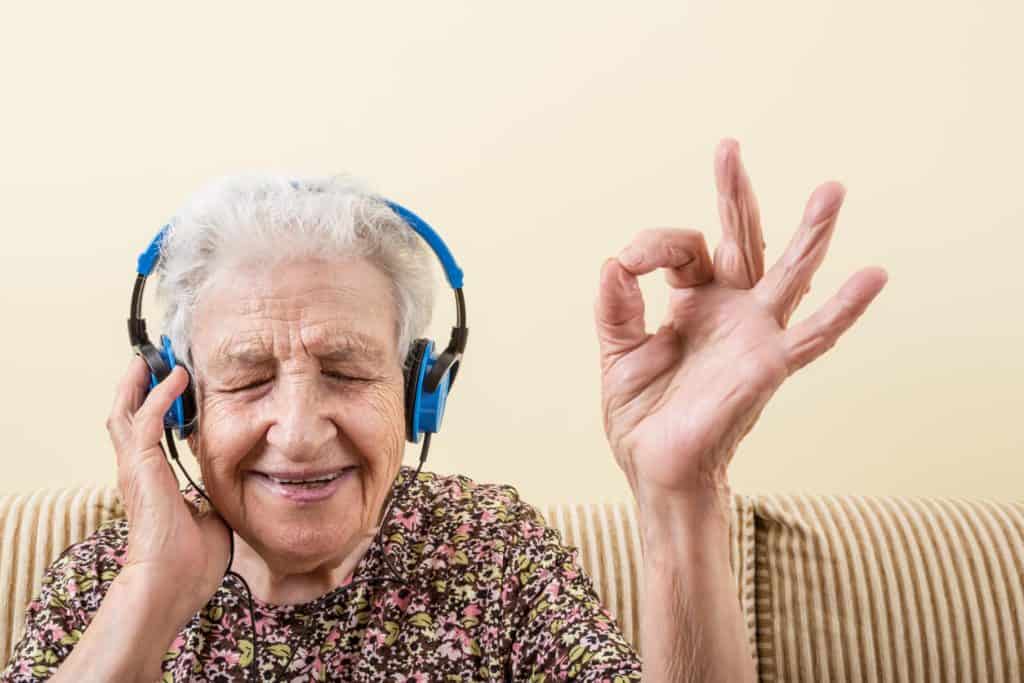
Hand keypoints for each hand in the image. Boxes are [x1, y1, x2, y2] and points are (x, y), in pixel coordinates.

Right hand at [105, 356, 229, 618]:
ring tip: (154, 357)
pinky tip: (178, 378)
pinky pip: (147, 419)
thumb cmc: (191, 562)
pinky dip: (161, 395)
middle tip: (154, 360)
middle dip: (138, 385)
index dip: (158, 409)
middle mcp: (137, 471)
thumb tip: (228, 488)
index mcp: (153, 482)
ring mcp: (135, 468)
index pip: (148, 435)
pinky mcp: (140, 467)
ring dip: (140, 382)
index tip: (175, 387)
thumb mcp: (210, 518)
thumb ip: (212, 496)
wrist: (173, 583)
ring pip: (126, 411)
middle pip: (126, 416)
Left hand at [594, 139, 887, 508]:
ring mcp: (753, 334)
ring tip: (832, 189)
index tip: (628, 265)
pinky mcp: (768, 365)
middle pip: (741, 239)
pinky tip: (874, 275)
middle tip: (728, 147)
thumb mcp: (618, 354)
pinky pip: (814, 334)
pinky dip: (845, 308)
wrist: (658, 470)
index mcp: (692, 302)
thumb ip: (616, 308)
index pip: (683, 248)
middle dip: (735, 194)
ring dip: (809, 232)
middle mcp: (729, 310)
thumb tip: (613, 261)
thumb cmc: (643, 417)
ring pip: (789, 273)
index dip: (654, 245)